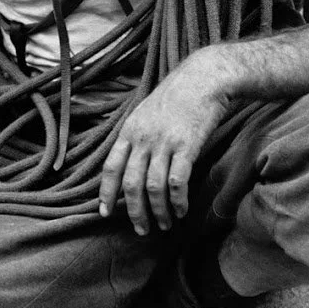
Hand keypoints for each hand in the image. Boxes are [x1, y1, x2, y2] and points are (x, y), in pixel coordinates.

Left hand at [98, 55, 230, 235]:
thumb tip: (128, 164)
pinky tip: (181, 211)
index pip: (110, 168)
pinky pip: (178, 181)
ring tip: (163, 224)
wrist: (204, 78)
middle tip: (140, 229)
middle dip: (134, 212)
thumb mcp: (145, 112)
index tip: (104, 213)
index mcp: (129, 131)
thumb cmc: (176, 97)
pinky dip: (178, 200)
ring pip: (154, 187)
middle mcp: (143, 139)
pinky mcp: (187, 146)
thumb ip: (135, 137)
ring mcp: (164, 142)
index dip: (106, 193)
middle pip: (131, 184)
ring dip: (158, 211)